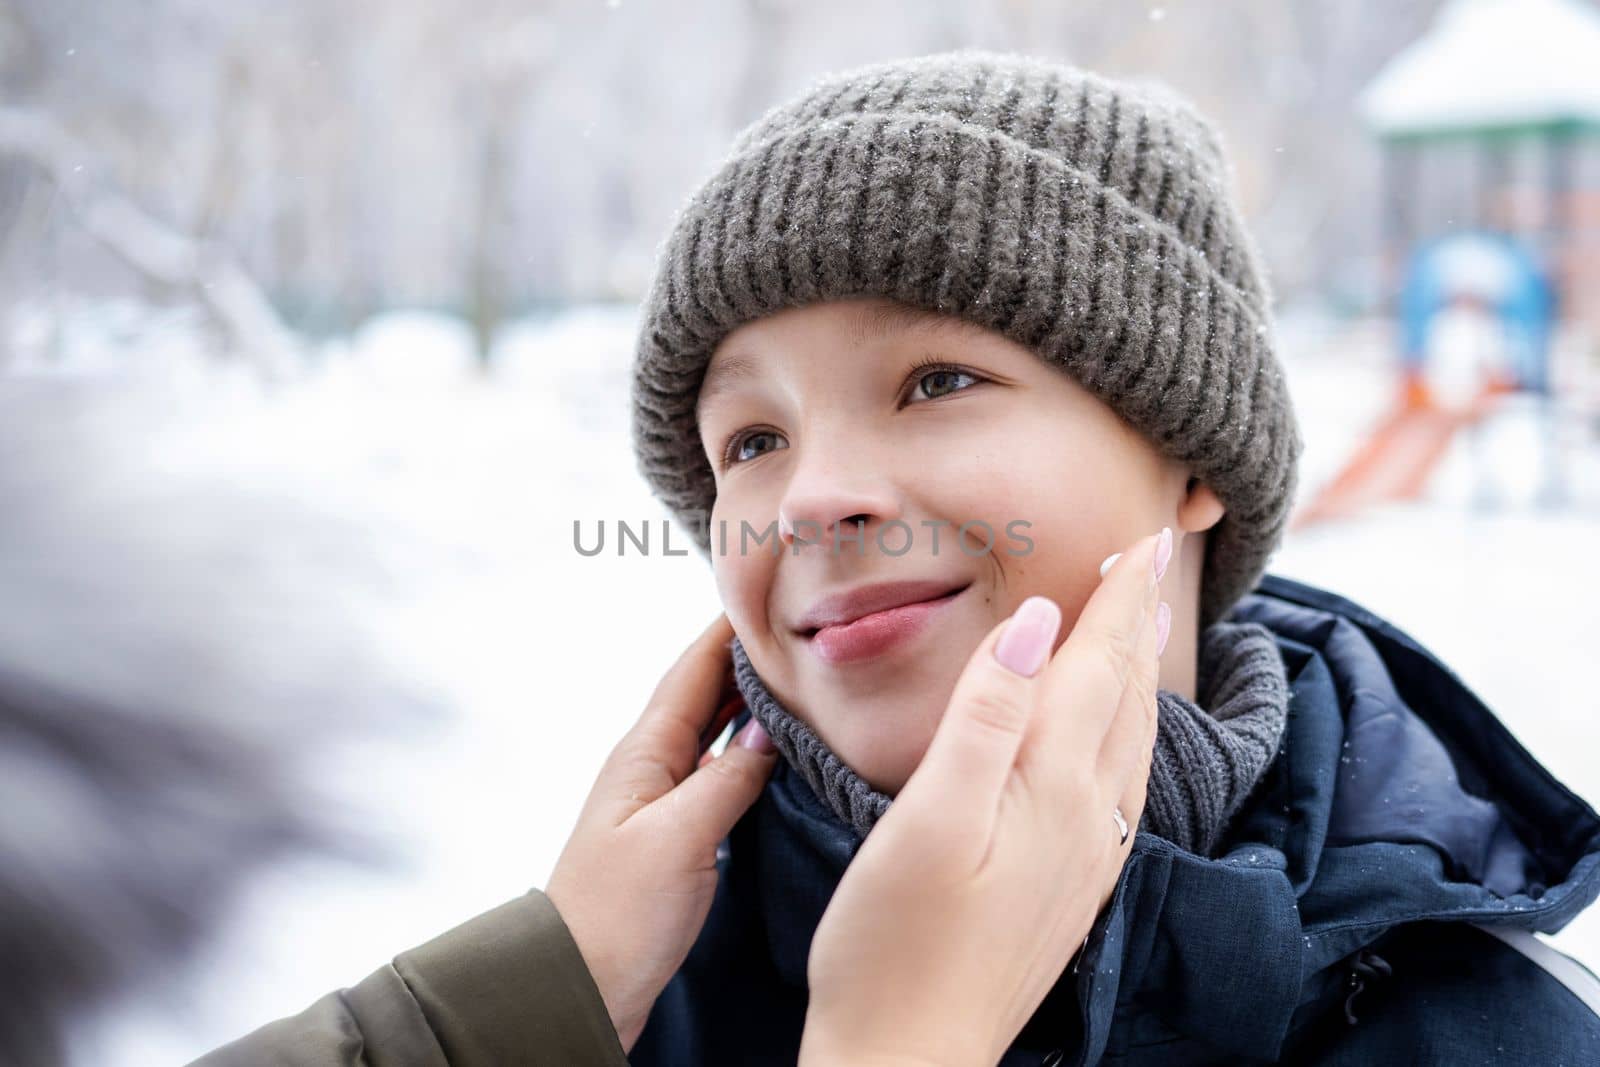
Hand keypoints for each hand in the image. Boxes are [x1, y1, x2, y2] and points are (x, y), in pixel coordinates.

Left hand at [545, 613, 778, 1051]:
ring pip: (716, 732)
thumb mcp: (680, 839)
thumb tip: (773, 727)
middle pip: (705, 693)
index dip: (729, 628)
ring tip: (802, 676)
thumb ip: (728, 778)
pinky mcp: (676, 836)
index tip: (769, 588)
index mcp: (645, 753)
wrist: (580, 985)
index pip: (693, 670)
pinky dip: (752, 752)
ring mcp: (663, 801)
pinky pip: (721, 773)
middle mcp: (652, 766)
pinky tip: (780, 754)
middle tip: (801, 625)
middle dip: (747, 657)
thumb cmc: (618, 913)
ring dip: (752, 702)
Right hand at [800, 529, 1168, 1066]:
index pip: (1097, 665)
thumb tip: (1036, 625)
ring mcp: (1083, 857)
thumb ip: (986, 718)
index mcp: (1049, 787)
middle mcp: (1085, 818)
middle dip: (1140, 621)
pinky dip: (1124, 733)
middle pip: (1125, 695)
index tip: (1144, 537)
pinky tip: (1113, 739)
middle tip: (1155, 562)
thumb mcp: (927, 818)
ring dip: (1138, 674)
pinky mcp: (1069, 889)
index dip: (1120, 596)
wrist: (909, 1059)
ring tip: (1140, 630)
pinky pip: (1118, 786)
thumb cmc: (894, 943)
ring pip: (1130, 741)